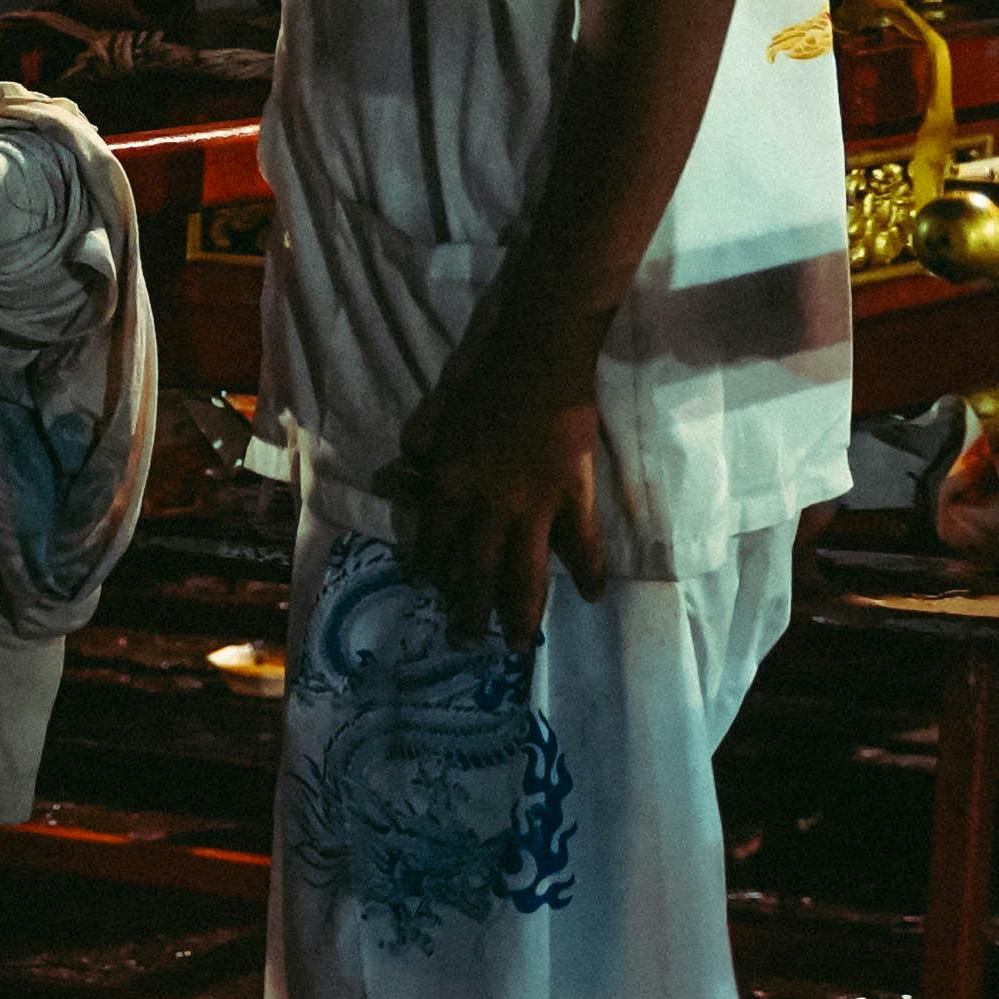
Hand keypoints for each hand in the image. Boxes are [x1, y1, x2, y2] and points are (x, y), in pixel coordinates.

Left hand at [383, 352, 607, 650]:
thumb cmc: (484, 380)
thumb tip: (404, 470)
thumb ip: (426, 453)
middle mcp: (488, 505)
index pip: (436, 541)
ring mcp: (534, 503)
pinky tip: (593, 596)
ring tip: (517, 643)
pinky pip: (583, 541)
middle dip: (468, 610)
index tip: (430, 592)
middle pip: (475, 569)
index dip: (432, 570)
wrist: (536, 356)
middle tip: (463, 641)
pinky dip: (590, 570)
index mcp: (451, 485)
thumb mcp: (440, 420)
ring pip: (525, 571)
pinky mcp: (573, 492)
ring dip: (520, 611)